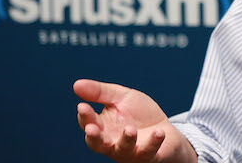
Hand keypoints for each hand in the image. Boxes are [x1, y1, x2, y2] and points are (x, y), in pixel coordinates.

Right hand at [74, 79, 196, 162]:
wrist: (165, 127)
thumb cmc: (139, 114)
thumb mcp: (121, 97)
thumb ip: (100, 92)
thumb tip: (76, 85)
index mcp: (103, 127)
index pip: (89, 123)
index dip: (85, 116)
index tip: (83, 106)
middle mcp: (112, 142)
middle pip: (98, 144)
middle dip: (94, 137)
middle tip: (91, 128)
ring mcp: (130, 151)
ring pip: (123, 150)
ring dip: (126, 140)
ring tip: (130, 129)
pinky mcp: (149, 155)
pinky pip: (149, 152)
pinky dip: (153, 142)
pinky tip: (158, 132)